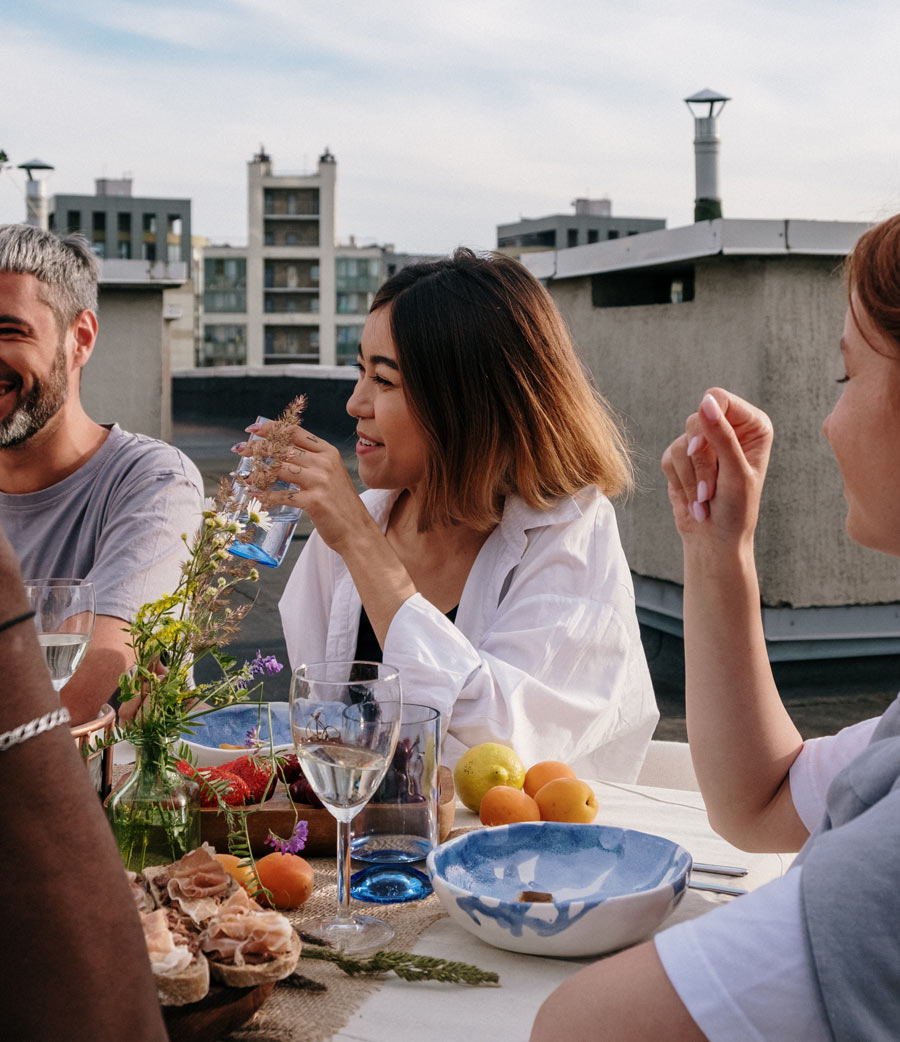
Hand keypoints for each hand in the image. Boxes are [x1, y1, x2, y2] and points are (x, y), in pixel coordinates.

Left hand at [237, 423, 372, 552]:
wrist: (357, 531)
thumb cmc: (340, 504)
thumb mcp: (331, 475)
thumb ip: (311, 463)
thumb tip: (279, 455)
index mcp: (328, 452)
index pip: (295, 432)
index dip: (271, 428)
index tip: (253, 430)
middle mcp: (325, 463)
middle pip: (283, 448)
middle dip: (257, 448)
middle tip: (239, 450)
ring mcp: (320, 481)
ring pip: (280, 469)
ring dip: (257, 472)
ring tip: (243, 475)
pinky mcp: (314, 501)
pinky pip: (282, 495)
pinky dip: (264, 495)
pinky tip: (252, 495)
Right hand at [661, 388, 773, 547]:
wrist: (715, 540)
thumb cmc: (736, 510)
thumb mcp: (735, 472)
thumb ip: (721, 436)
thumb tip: (705, 402)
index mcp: (752, 425)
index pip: (719, 399)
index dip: (706, 421)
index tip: (700, 448)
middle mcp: (728, 429)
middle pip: (695, 421)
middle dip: (699, 460)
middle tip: (709, 488)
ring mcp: (704, 444)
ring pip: (680, 443)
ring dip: (690, 478)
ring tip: (705, 500)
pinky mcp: (682, 458)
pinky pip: (668, 457)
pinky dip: (680, 482)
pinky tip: (694, 500)